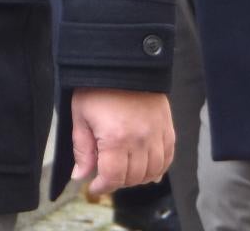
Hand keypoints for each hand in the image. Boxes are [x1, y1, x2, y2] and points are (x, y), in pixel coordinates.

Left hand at [67, 86, 174, 200]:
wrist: (124, 61)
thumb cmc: (99, 86)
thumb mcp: (81, 115)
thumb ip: (82, 149)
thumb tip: (81, 175)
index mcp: (116, 138)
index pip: (113, 177)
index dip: (102, 187)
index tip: (94, 187)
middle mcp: (140, 139)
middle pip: (133, 177)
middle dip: (117, 181)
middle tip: (106, 175)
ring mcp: (157, 134)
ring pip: (152, 171)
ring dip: (138, 178)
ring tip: (125, 172)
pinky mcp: (167, 127)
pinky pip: (168, 157)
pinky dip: (159, 168)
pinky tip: (148, 169)